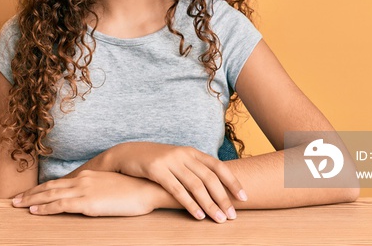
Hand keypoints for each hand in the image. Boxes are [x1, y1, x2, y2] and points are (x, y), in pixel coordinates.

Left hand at [12, 170, 160, 216]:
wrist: (147, 189)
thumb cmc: (134, 190)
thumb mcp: (112, 187)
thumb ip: (97, 190)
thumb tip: (90, 197)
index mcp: (88, 176)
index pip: (59, 182)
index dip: (42, 188)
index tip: (29, 193)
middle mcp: (82, 180)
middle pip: (50, 187)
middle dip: (30, 193)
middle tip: (14, 199)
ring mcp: (83, 190)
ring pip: (50, 195)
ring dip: (32, 200)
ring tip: (17, 204)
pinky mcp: (87, 202)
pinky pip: (60, 205)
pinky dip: (45, 208)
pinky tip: (35, 211)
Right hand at [106, 142, 245, 222]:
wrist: (127, 153)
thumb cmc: (156, 160)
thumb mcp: (177, 160)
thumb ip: (194, 169)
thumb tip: (216, 187)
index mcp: (191, 152)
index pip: (218, 166)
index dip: (232, 182)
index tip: (244, 198)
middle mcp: (183, 154)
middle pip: (209, 178)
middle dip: (223, 198)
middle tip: (232, 215)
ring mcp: (170, 161)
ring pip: (195, 185)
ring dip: (209, 204)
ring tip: (219, 219)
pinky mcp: (156, 170)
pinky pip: (177, 190)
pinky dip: (190, 204)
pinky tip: (198, 215)